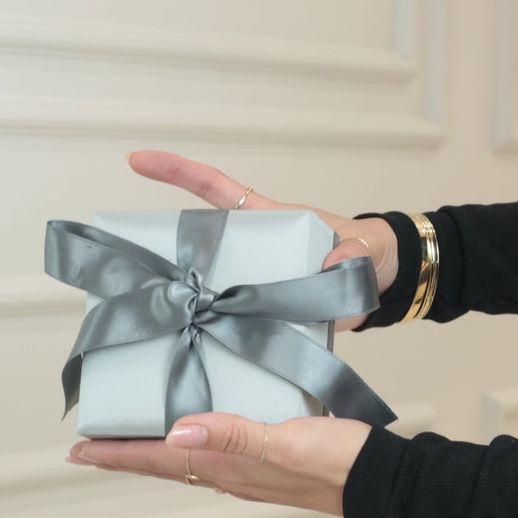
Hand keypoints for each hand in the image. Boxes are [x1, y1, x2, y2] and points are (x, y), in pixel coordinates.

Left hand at [68, 413, 371, 515]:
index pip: (159, 460)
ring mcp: (249, 471)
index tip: (79, 451)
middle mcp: (232, 472)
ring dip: (152, 454)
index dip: (117, 455)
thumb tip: (176, 434)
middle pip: (165, 466)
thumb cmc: (338, 461)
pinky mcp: (268, 462)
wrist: (377, 479)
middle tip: (90, 449)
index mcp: (230, 465)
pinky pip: (213, 456)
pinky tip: (194, 434)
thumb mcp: (287, 440)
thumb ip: (234, 435)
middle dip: (124, 457)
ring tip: (129, 443)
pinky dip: (188, 447)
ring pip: (186, 463)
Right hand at [126, 150, 397, 330]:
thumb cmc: (366, 251)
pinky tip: (210, 357)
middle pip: (203, 246)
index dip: (177, 172)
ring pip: (216, 290)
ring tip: (165, 325)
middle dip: (171, 254)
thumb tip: (335, 263)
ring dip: (196, 306)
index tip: (138, 160)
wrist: (380, 285)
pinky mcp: (270, 315)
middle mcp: (255, 253)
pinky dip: (228, 339)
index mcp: (269, 221)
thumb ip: (351, 249)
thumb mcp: (362, 245)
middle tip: (140, 270)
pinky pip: (242, 325)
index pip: (216, 191)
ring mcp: (259, 284)